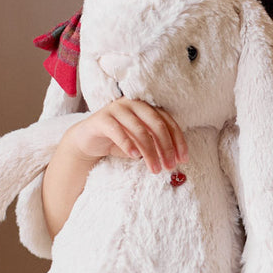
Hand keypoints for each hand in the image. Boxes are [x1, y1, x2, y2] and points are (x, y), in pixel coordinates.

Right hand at [64, 98, 186, 174]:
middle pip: (157, 124)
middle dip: (166, 147)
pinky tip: (135, 157)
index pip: (168, 122)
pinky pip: (118, 131)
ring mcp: (117, 109)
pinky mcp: (102, 118)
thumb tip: (175, 159)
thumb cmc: (119, 141)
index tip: (183, 159)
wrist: (88, 141)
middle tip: (170, 167)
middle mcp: (134, 104)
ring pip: (139, 130)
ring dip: (150, 152)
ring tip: (155, 169)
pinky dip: (128, 144)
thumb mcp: (142, 143)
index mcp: (147, 107)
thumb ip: (157, 145)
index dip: (178, 141)